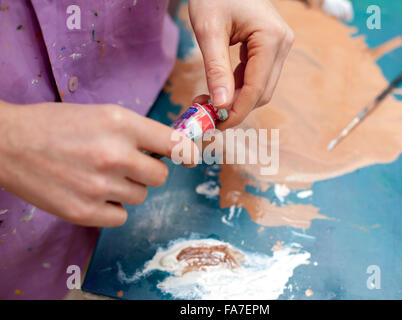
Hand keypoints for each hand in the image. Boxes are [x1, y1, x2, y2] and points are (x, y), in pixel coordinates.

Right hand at [0, 101, 195, 226]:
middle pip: (160, 177)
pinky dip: (112, 207)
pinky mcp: (84, 212)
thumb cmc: (56, 124)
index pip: (175, 144)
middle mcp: (116, 154)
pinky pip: (121, 216)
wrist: (8, 143)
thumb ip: (137, 131)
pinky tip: (92, 193)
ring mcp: (100, 186)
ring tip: (100, 176)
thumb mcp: (102, 114)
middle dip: (148, 172)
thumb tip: (171, 150)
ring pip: (140, 196)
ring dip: (127, 189)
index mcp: (122, 124)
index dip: (186, 153)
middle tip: (127, 165)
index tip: (189, 159)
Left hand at [189, 0, 293, 127]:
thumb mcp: (209, 31)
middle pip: (262, 92)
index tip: (215, 123)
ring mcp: (278, 46)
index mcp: (272, 39)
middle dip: (236, 108)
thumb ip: (216, 70)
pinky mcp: (270, 48)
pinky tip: (219, 88)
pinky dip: (238, 87)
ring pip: (260, 87)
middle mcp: (282, 44)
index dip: (236, 111)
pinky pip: (256, 77)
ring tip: (208, 100)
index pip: (256, 88)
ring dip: (236, 100)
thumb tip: (221, 106)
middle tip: (207, 113)